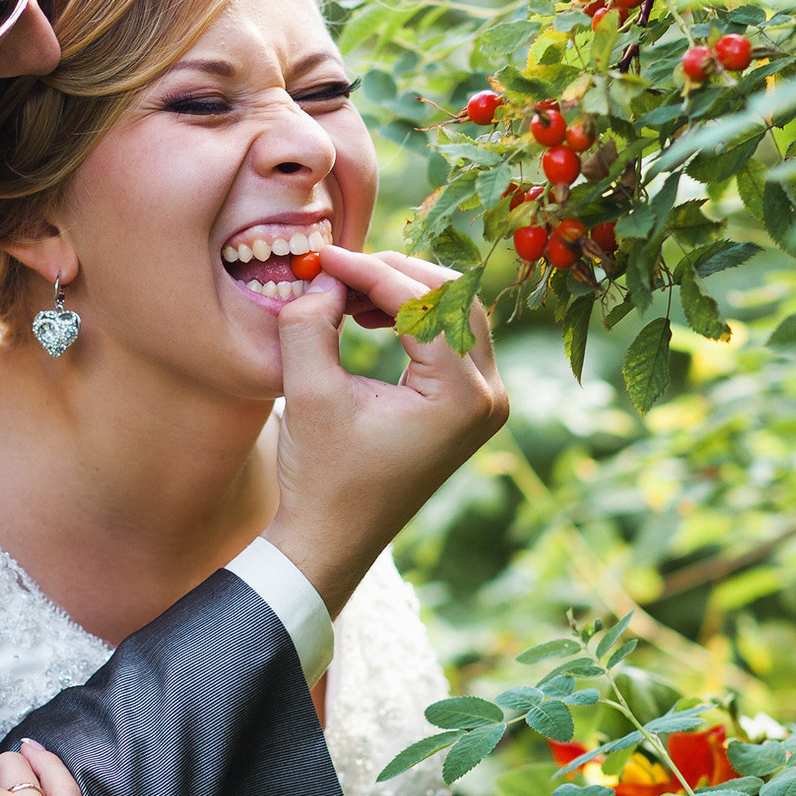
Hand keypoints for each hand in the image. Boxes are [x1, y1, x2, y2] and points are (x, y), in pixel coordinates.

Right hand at [268, 245, 505, 613]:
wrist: (332, 539)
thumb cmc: (320, 476)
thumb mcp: (306, 394)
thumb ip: (310, 322)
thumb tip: (324, 273)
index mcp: (462, 397)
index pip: (423, 302)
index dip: (369, 271)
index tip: (322, 255)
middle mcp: (489, 396)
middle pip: (455, 296)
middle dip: (393, 273)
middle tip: (337, 268)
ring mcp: (486, 402)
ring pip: (458, 311)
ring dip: (405, 292)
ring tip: (345, 294)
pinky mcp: (471, 406)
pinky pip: (453, 337)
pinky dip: (413, 317)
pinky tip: (367, 317)